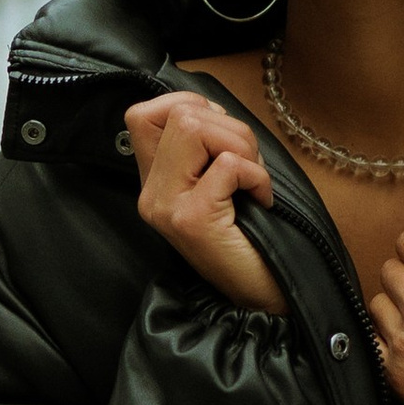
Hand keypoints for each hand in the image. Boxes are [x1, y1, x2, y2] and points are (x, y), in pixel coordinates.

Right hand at [124, 91, 286, 315]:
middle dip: (230, 128)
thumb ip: (205, 146)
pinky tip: (260, 200)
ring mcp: (167, 205)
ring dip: (243, 147)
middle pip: (180, 112)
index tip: (220, 138)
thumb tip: (211, 106)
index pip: (141, 114)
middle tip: (247, 166)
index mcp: (154, 181)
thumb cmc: (251, 237)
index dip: (187, 106)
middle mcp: (151, 192)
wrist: (262, 298)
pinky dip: (257, 175)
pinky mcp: (192, 219)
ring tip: (252, 182)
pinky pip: (229, 164)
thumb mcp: (218, 183)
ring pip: (196, 127)